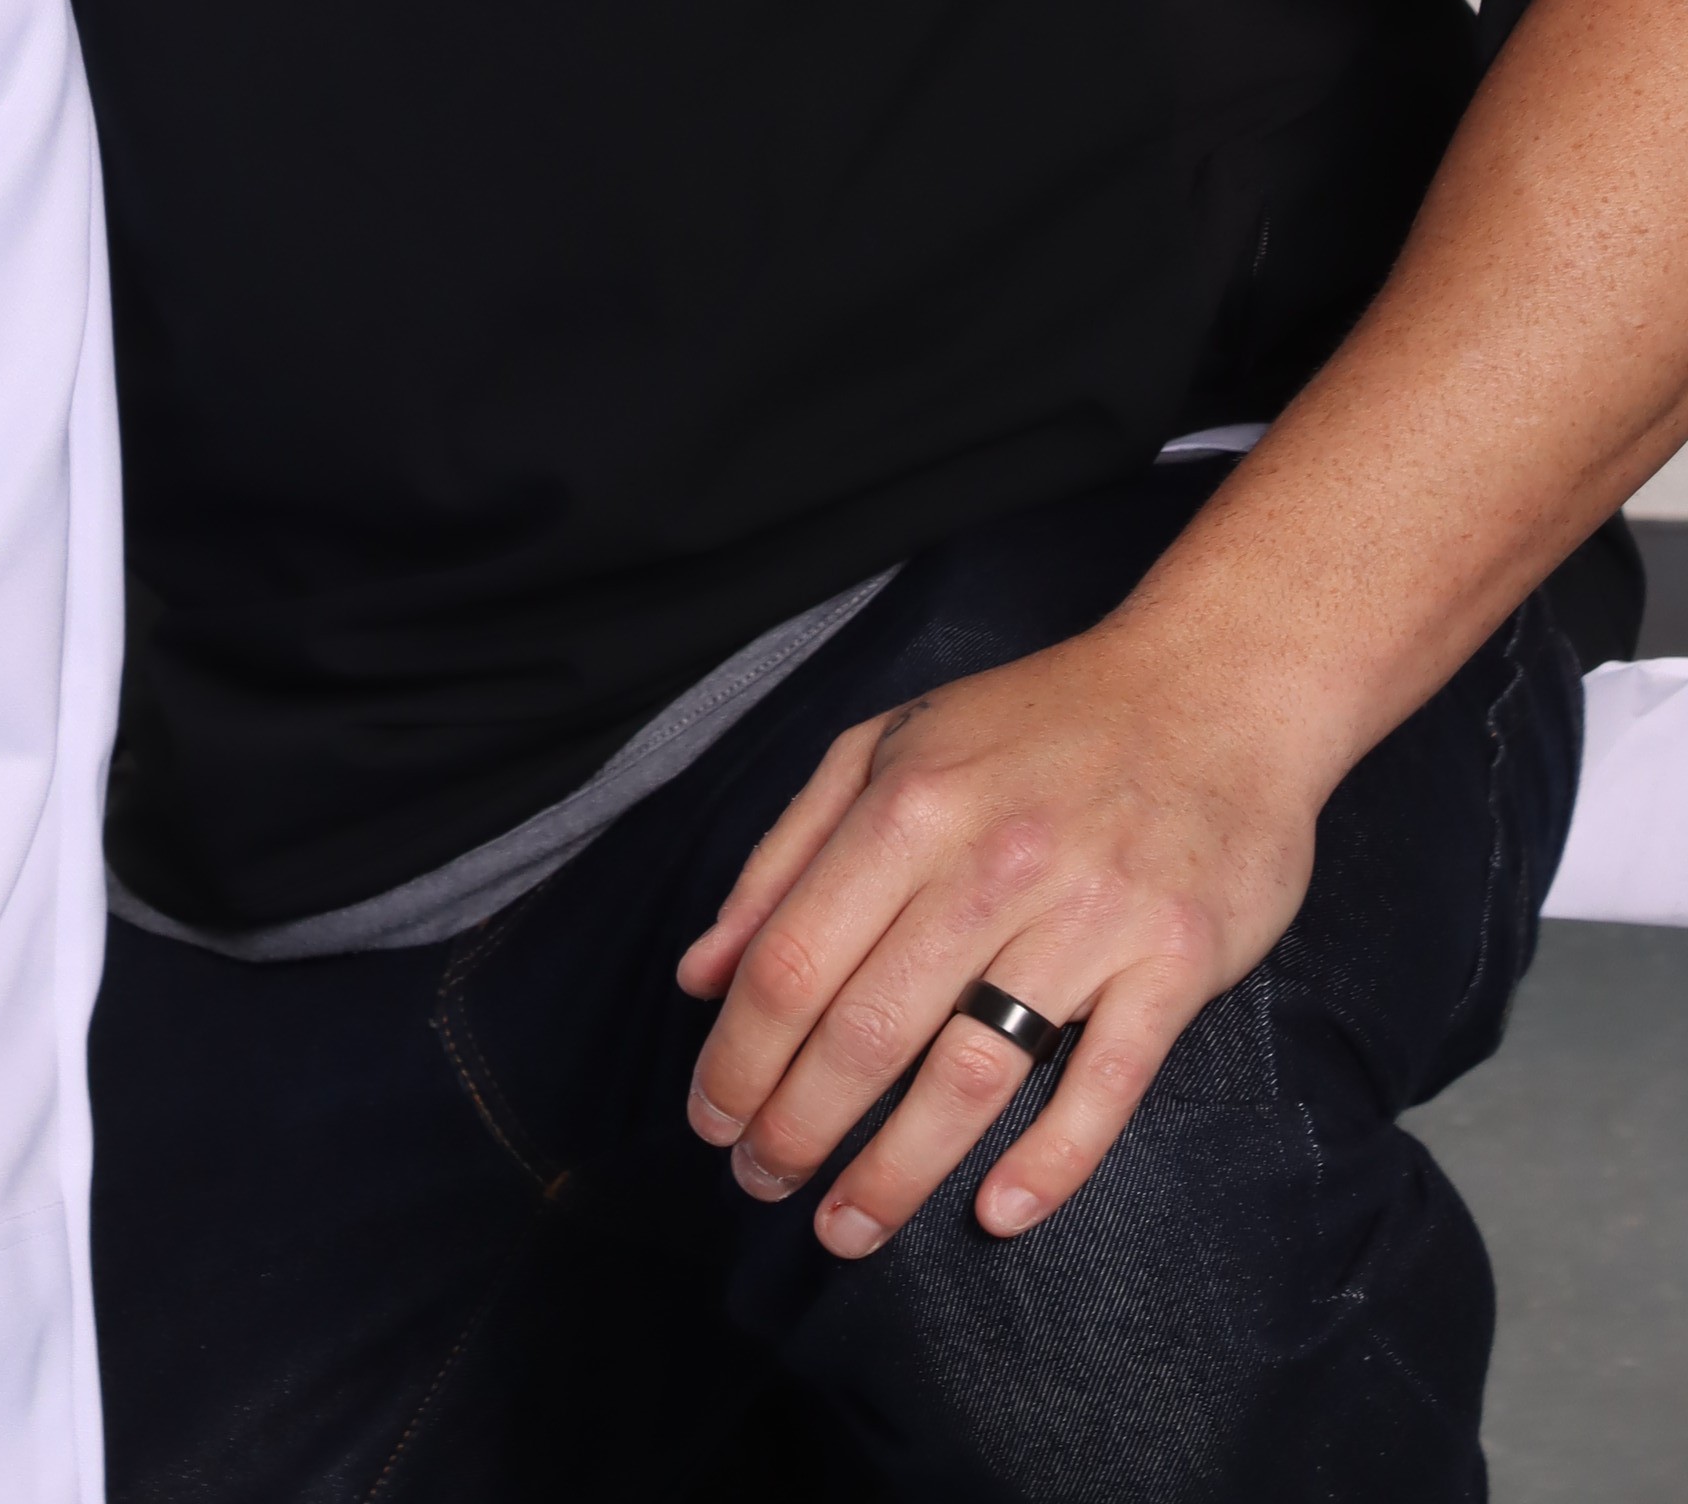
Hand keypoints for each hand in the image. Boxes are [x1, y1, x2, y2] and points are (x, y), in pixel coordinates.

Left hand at [675, 622, 1323, 1256]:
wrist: (1214, 687)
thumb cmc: (1036, 722)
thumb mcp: (885, 747)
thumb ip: (785, 856)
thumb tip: (700, 974)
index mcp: (908, 805)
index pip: (791, 962)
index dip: (737, 1057)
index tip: (709, 1119)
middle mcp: (992, 864)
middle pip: (866, 1030)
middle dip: (797, 1128)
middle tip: (761, 1184)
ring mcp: (1089, 918)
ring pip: (970, 1074)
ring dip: (897, 1170)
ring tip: (847, 1227)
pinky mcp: (1175, 962)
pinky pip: (1104, 1084)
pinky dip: (1051, 1161)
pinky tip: (996, 1214)